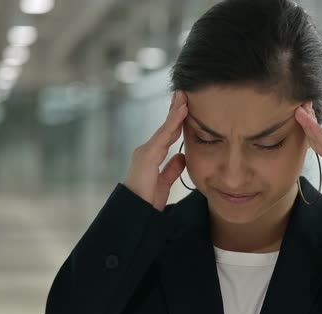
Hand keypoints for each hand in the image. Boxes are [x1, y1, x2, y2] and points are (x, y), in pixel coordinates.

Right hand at [122, 91, 187, 210]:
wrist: (135, 212)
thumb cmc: (147, 200)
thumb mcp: (164, 183)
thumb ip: (172, 169)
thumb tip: (182, 157)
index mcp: (152, 157)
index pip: (168, 134)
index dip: (177, 120)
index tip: (186, 106)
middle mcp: (148, 151)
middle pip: (166, 127)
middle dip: (175, 110)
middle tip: (184, 94)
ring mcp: (146, 151)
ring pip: (165, 128)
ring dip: (175, 112)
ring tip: (184, 97)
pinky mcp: (147, 155)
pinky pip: (163, 135)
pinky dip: (173, 122)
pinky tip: (181, 111)